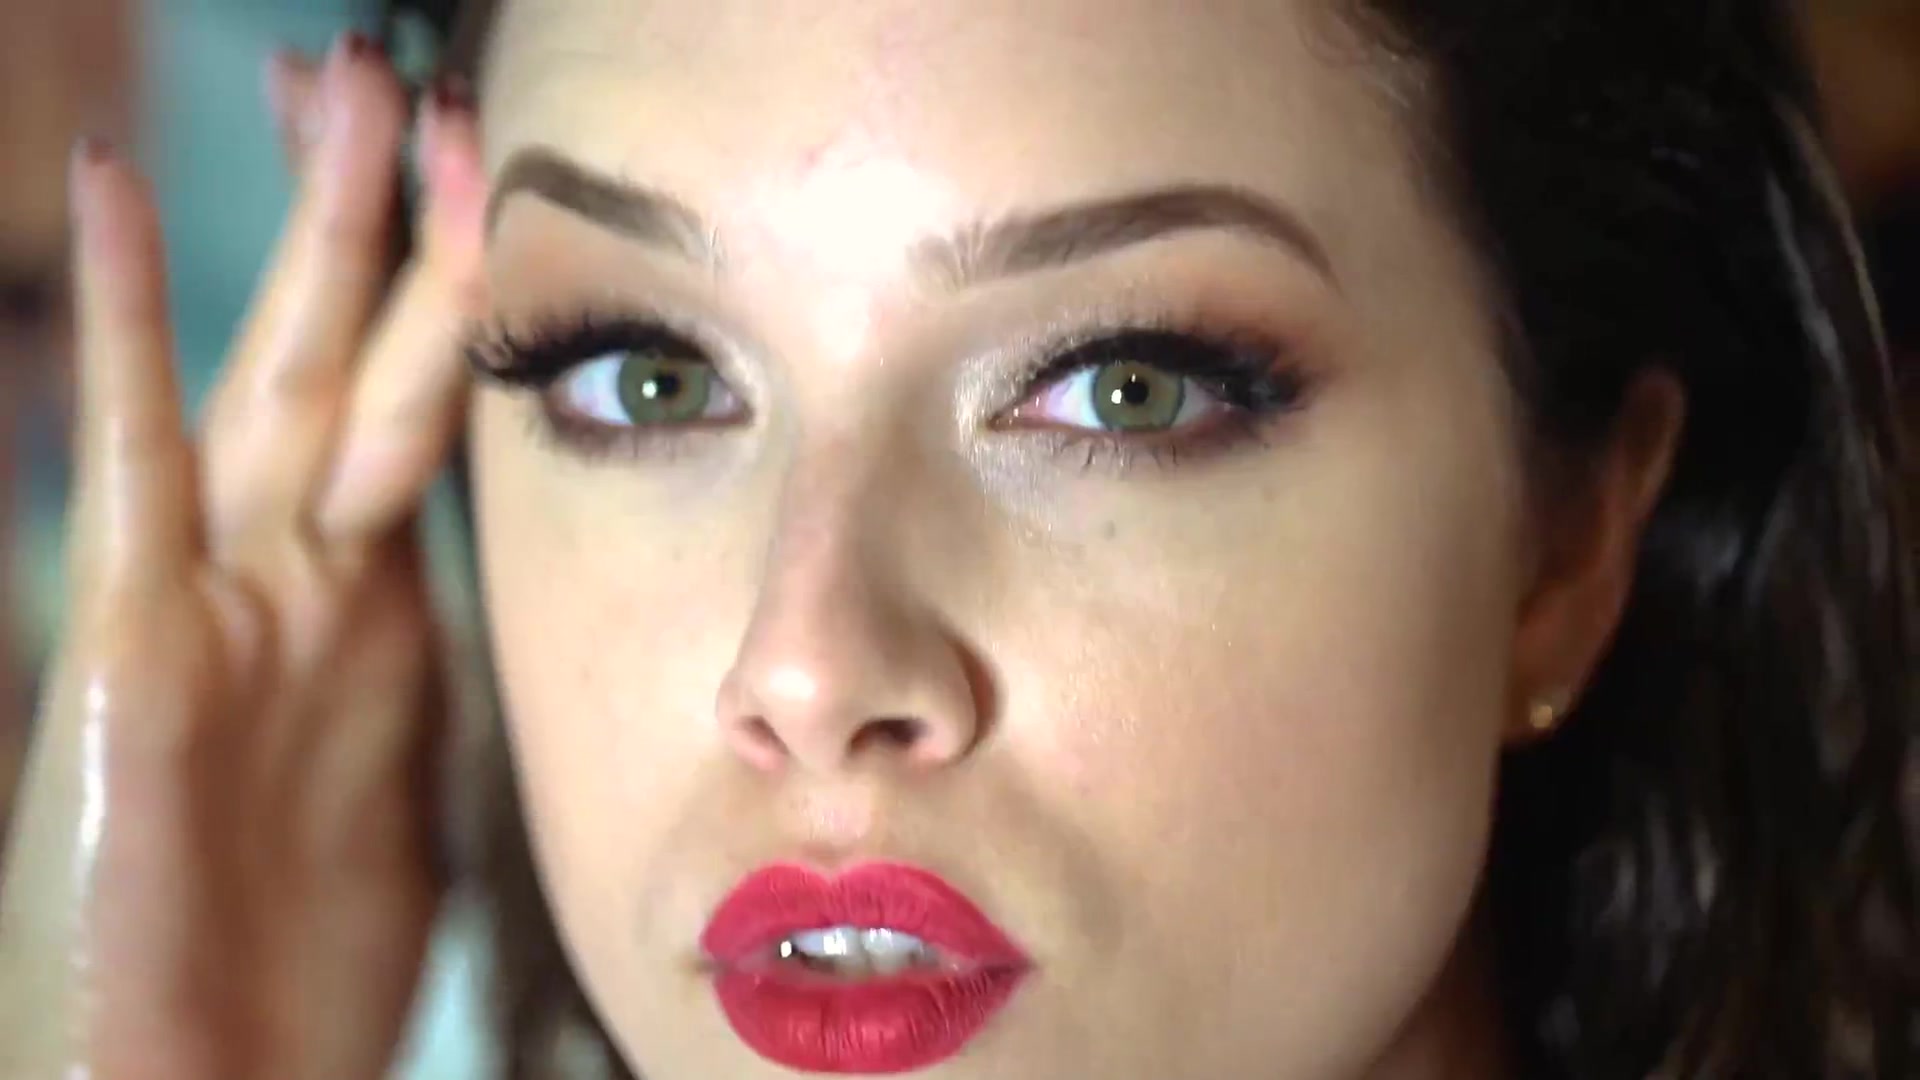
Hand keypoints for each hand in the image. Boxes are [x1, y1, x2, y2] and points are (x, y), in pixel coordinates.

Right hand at [0, 33, 485, 1079]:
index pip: (428, 423)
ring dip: (314, 227)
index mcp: (376, 621)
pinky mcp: (133, 651)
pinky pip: (139, 460)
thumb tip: (480, 631)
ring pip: (279, 375)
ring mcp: (219, 606)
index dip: (466, 305)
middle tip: (403, 76)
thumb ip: (419, 693)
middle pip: (356, 363)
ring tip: (332, 81)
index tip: (501, 191)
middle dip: (386, 220)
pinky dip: (127, 324)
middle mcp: (302, 588)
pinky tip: (112, 192)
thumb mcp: (396, 801)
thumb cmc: (296, 978)